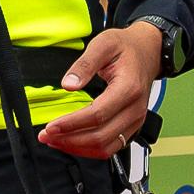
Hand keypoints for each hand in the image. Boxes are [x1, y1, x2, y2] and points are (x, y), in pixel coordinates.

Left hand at [38, 21, 161, 157]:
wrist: (148, 52)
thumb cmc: (127, 48)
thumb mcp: (103, 45)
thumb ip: (84, 64)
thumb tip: (68, 84)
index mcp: (128, 88)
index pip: (97, 115)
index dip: (71, 124)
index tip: (51, 126)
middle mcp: (135, 109)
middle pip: (100, 137)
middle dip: (69, 140)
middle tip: (46, 135)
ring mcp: (135, 120)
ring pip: (105, 147)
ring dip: (78, 148)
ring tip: (55, 141)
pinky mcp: (131, 127)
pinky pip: (110, 147)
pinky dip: (89, 149)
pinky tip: (72, 141)